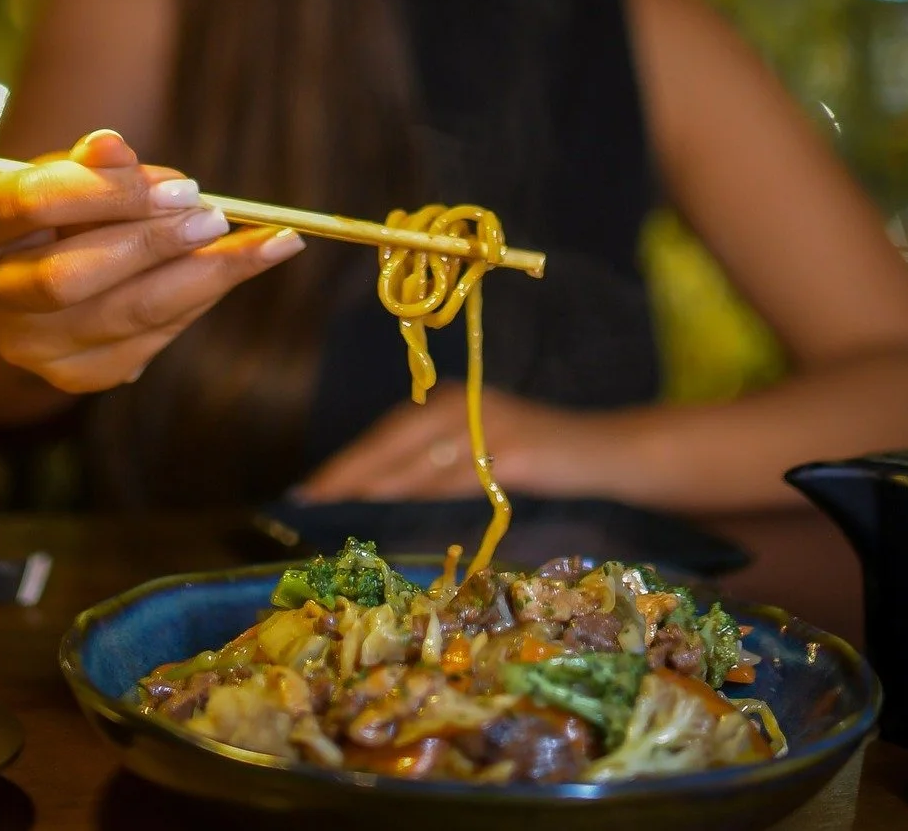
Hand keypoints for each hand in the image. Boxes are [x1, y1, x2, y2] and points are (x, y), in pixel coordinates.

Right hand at [0, 128, 304, 392]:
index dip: (112, 194)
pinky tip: (232, 273)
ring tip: (264, 244)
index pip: (35, 204)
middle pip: (70, 277)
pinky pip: (146, 343)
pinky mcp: (71, 377)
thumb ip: (95, 162)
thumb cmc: (67, 206)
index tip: (185, 186)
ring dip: (200, 278)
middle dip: (154, 245)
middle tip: (219, 216)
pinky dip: (195, 304)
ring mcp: (26, 344)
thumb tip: (113, 145)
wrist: (42, 274)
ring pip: (122, 317)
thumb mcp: (74, 170)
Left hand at [292, 381, 614, 500]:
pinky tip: (403, 506)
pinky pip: (462, 475)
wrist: (597, 449)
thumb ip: (429, 469)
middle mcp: (462, 405)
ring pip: (423, 460)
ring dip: (381, 485)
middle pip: (395, 441)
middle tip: (312, 500)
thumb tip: (371, 496)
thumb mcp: (473, 457)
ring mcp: (488, 425)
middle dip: (351, 473)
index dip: (348, 461)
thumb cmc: (532, 455)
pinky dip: (429, 491)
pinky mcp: (513, 451)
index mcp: (448, 400)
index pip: (387, 431)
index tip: (309, 488)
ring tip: (344, 507)